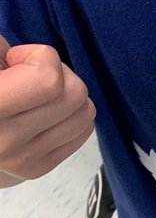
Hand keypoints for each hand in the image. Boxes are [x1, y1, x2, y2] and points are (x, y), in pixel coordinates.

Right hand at [0, 36, 95, 179]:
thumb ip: (1, 49)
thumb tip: (21, 52)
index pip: (47, 81)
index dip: (40, 56)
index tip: (14, 59)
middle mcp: (2, 142)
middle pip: (74, 94)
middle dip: (59, 73)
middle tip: (30, 74)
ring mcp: (20, 160)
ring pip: (84, 113)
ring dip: (68, 94)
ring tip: (38, 93)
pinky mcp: (36, 169)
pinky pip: (83, 131)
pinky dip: (71, 114)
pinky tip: (43, 110)